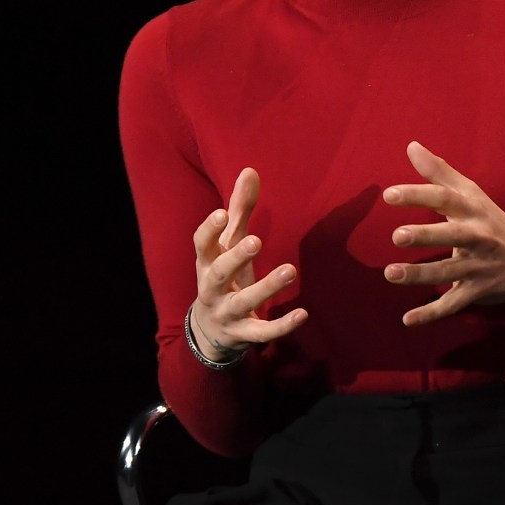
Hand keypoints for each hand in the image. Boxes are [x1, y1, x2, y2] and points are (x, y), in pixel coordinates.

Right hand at [190, 167, 306, 357]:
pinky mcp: (243, 334)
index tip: (222, 213)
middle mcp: (211, 287)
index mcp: (206, 262)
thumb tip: (250, 170)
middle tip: (256, 240)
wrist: (210, 330)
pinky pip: (262, 332)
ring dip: (267, 287)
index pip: (201, 245)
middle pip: (218, 273)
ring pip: (244, 301)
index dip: (209, 230)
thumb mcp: (228, 245)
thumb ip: (239, 209)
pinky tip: (303, 313)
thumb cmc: (224, 275)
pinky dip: (281, 325)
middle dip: (235, 257)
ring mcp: (227, 313)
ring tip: (291, 270)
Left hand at [382, 140, 504, 326]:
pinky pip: (453, 305)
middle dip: (426, 236)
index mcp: (474, 211)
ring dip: (419, 276)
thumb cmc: (492, 222)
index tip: (389, 194)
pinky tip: (407, 320)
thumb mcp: (472, 195)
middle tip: (397, 236)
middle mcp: (479, 238)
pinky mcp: (477, 292)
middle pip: (452, 236)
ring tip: (390, 274)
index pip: (446, 199)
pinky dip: (431, 315)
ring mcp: (479, 267)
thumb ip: (440, 172)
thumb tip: (411, 145)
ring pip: (448, 273)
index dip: (418, 195)